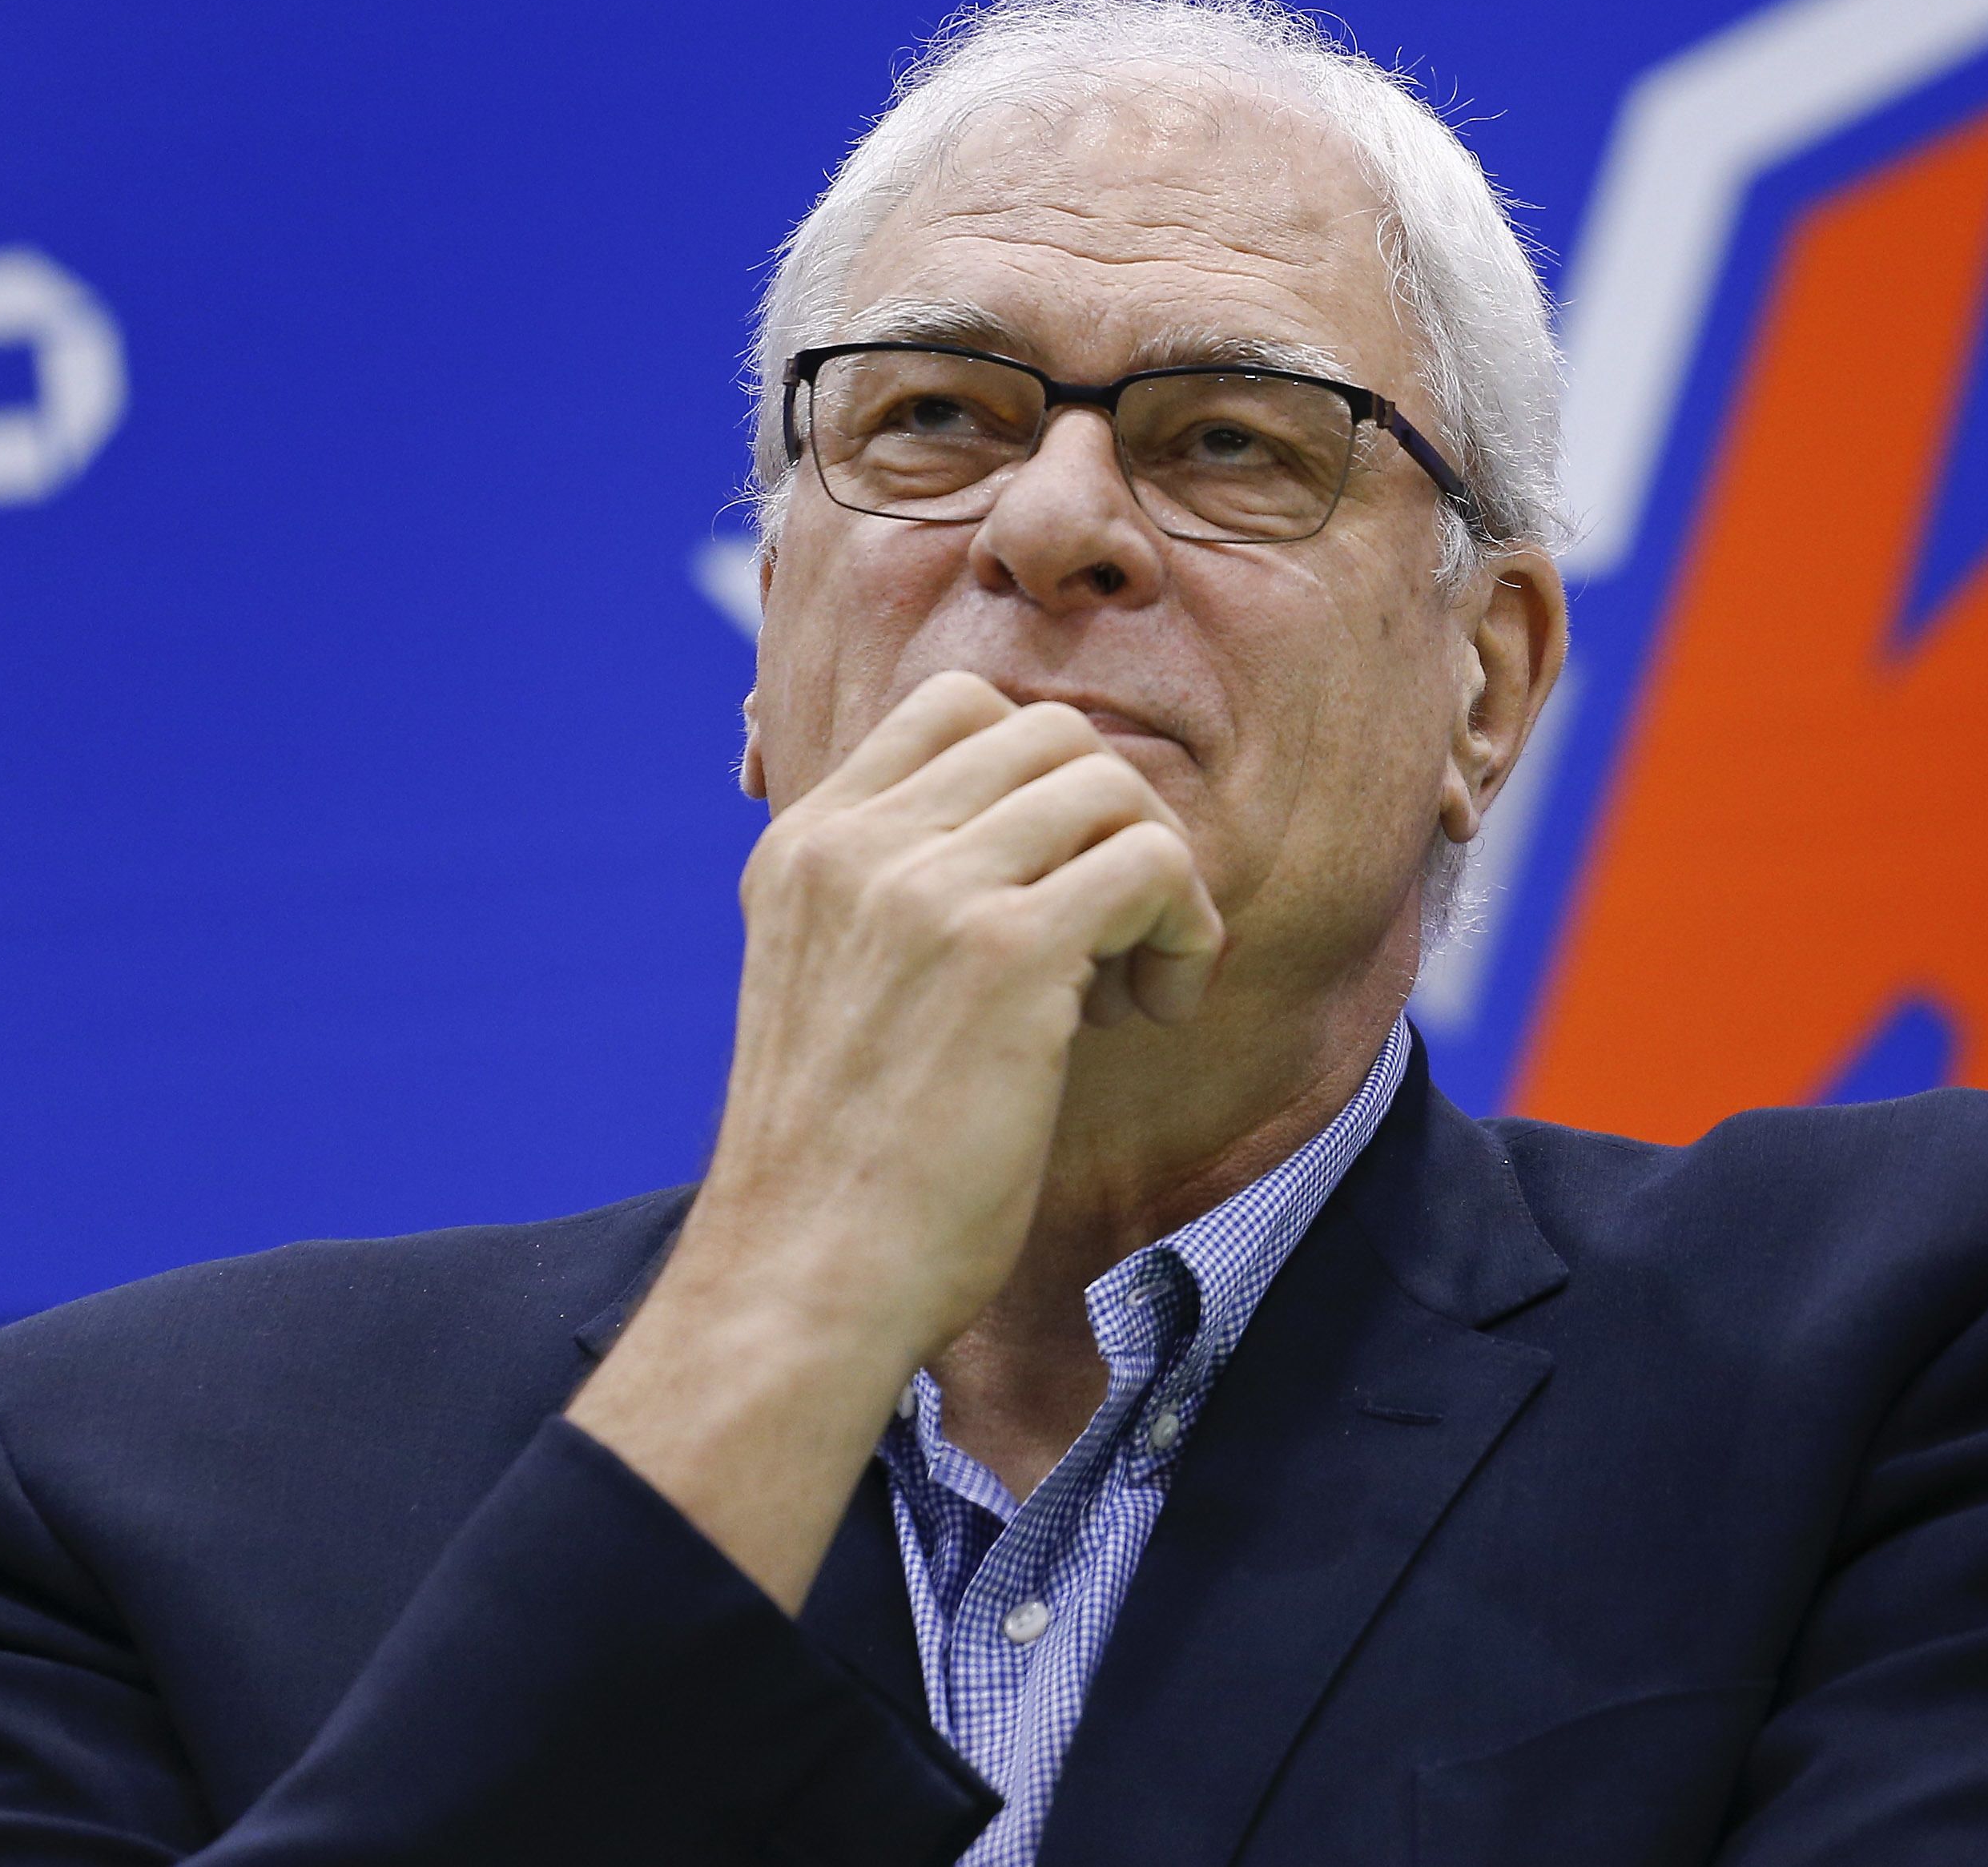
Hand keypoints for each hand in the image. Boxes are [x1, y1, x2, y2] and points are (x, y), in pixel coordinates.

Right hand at [568, 670, 1223, 1607]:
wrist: (802, 1281)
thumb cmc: (838, 1171)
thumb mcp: (830, 989)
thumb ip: (894, 902)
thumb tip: (1034, 853)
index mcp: (806, 844)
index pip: (957, 705)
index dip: (1044, 781)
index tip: (1051, 887)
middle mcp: (857, 844)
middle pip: (1053, 733)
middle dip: (1113, 824)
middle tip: (1111, 940)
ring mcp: (926, 887)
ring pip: (1111, 784)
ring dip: (1156, 877)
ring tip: (1134, 984)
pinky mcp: (1004, 952)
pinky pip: (1153, 862)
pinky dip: (1185, 929)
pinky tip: (1154, 1010)